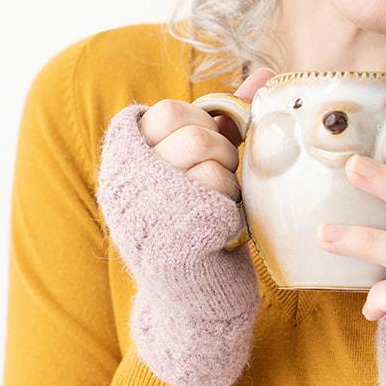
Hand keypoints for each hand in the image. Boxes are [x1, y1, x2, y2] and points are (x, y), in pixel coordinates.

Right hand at [93, 67, 274, 385]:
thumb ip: (219, 123)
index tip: (206, 153)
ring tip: (217, 209)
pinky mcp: (176, 237)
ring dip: (228, 183)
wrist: (195, 308)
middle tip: (217, 184)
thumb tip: (262, 77)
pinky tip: (222, 231)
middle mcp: (125, 184)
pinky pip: (220, 193)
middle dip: (220, 154)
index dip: (199, 126)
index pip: (165, 112)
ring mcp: (148, 209)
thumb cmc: (200, 232)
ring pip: (211, 160)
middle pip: (193, 132)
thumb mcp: (197, 172)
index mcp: (124, 164)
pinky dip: (232, 210)